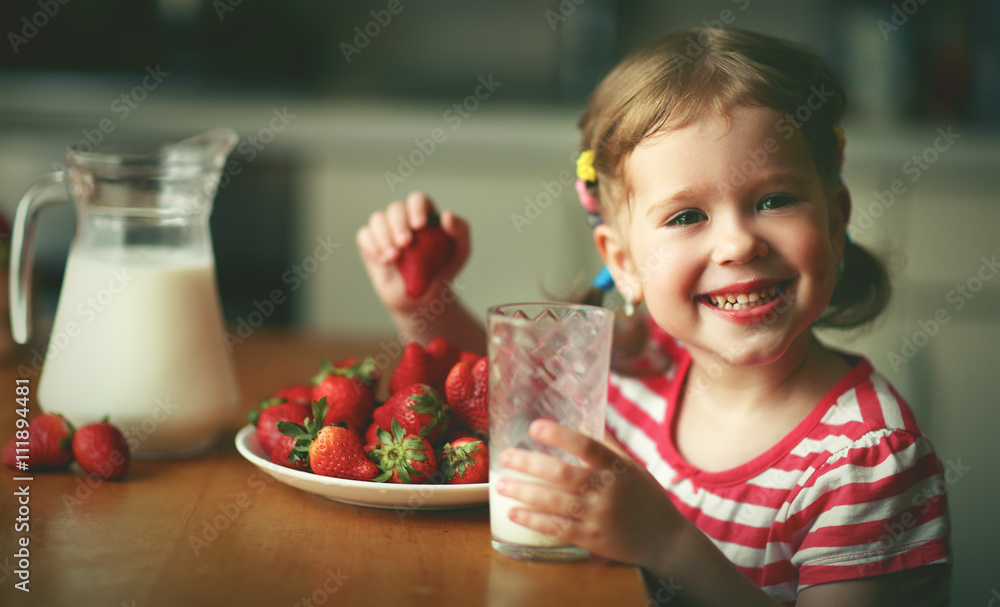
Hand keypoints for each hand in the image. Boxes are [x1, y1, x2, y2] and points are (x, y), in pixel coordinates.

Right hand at [356, 191, 469, 312]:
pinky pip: (364, 235)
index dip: (416, 208)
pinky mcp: (370, 245)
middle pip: (396, 208)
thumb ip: (461, 230)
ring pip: (377, 219)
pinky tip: (384, 259)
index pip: (418, 199)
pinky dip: (372, 245)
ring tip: (394, 256)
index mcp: (425, 214)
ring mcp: (385, 231)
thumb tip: (446, 215)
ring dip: (384, 235)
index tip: (420, 225)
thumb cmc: (443, 270)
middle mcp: (403, 219)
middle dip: (399, 223)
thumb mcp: (461, 252)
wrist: (425, 297)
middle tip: (406, 243)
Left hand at [496, 419, 686, 568]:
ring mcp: (600, 516)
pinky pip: (558, 528)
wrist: (666, 541)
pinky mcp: (593, 539)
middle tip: (505, 456)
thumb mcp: (632, 468)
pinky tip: (514, 513)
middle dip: (530, 465)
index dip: (560, 436)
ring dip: (525, 492)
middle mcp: (608, 491)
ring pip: (556, 502)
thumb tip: (582, 421)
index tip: (535, 426)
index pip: (587, 446)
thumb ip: (608, 447)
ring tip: (501, 484)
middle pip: (564, 474)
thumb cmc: (646, 498)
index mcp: (618, 468)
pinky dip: (534, 520)